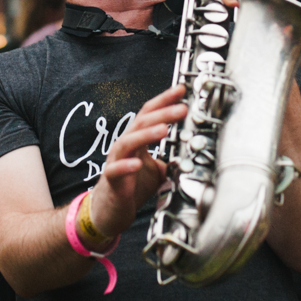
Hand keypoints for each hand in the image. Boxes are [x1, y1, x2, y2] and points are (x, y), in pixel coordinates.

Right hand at [88, 85, 186, 241]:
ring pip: (128, 141)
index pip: (149, 113)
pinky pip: (116, 169)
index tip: (181, 90)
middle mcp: (125, 145)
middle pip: (142, 122)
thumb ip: (170, 159)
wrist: (110, 210)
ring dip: (147, 134)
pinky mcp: (111, 179)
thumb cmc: (131, 186)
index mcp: (137, 139)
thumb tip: (190, 154)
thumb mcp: (157, 170)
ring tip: (164, 129)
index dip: (165, 100)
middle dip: (163, 113)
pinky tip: (137, 163)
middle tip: (182, 109)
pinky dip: (126, 165)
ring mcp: (116, 160)